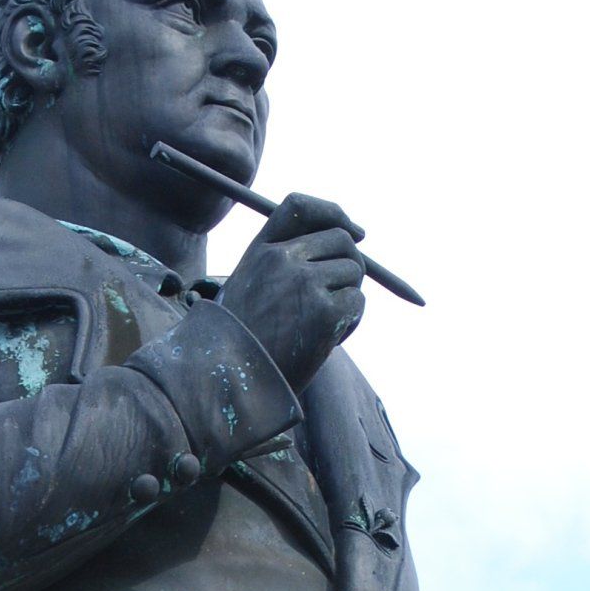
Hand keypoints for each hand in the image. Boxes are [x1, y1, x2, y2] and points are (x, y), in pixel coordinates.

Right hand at [215, 192, 366, 393]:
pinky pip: (357, 303)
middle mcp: (282, 259)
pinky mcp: (324, 313)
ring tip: (325, 325)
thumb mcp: (248, 288)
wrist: (232, 382)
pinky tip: (328, 340)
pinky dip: (351, 321)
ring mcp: (304, 284)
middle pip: (341, 241)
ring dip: (349, 297)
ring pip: (354, 272)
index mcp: (261, 249)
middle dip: (350, 265)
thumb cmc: (243, 342)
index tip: (355, 232)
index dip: (333, 213)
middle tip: (340, 295)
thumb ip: (283, 263)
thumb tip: (349, 240)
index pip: (300, 207)